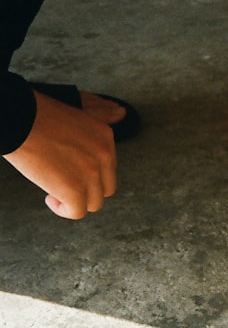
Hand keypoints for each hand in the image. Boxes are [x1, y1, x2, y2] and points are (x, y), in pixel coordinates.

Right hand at [2, 91, 118, 218]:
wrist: (19, 119)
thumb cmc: (37, 115)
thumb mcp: (75, 115)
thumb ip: (92, 127)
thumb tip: (103, 130)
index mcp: (105, 136)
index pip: (108, 167)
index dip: (88, 173)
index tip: (69, 170)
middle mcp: (105, 155)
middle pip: (106, 187)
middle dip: (86, 190)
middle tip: (63, 184)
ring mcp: (92, 173)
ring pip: (94, 203)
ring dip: (75, 201)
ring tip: (54, 191)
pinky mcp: (74, 189)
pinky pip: (77, 211)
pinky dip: (63, 210)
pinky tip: (50, 198)